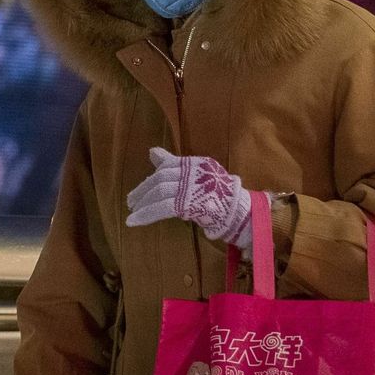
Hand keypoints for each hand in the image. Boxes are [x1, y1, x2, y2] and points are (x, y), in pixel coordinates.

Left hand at [125, 147, 256, 249]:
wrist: (243, 215)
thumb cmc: (224, 199)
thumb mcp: (201, 177)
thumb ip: (177, 166)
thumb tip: (152, 152)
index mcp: (196, 164)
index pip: (169, 165)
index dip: (153, 176)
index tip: (142, 187)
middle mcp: (192, 172)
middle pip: (160, 178)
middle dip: (143, 190)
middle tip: (131, 201)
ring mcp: (191, 186)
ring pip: (159, 192)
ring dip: (143, 203)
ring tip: (132, 213)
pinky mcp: (189, 202)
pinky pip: (162, 207)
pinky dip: (146, 214)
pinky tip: (133, 221)